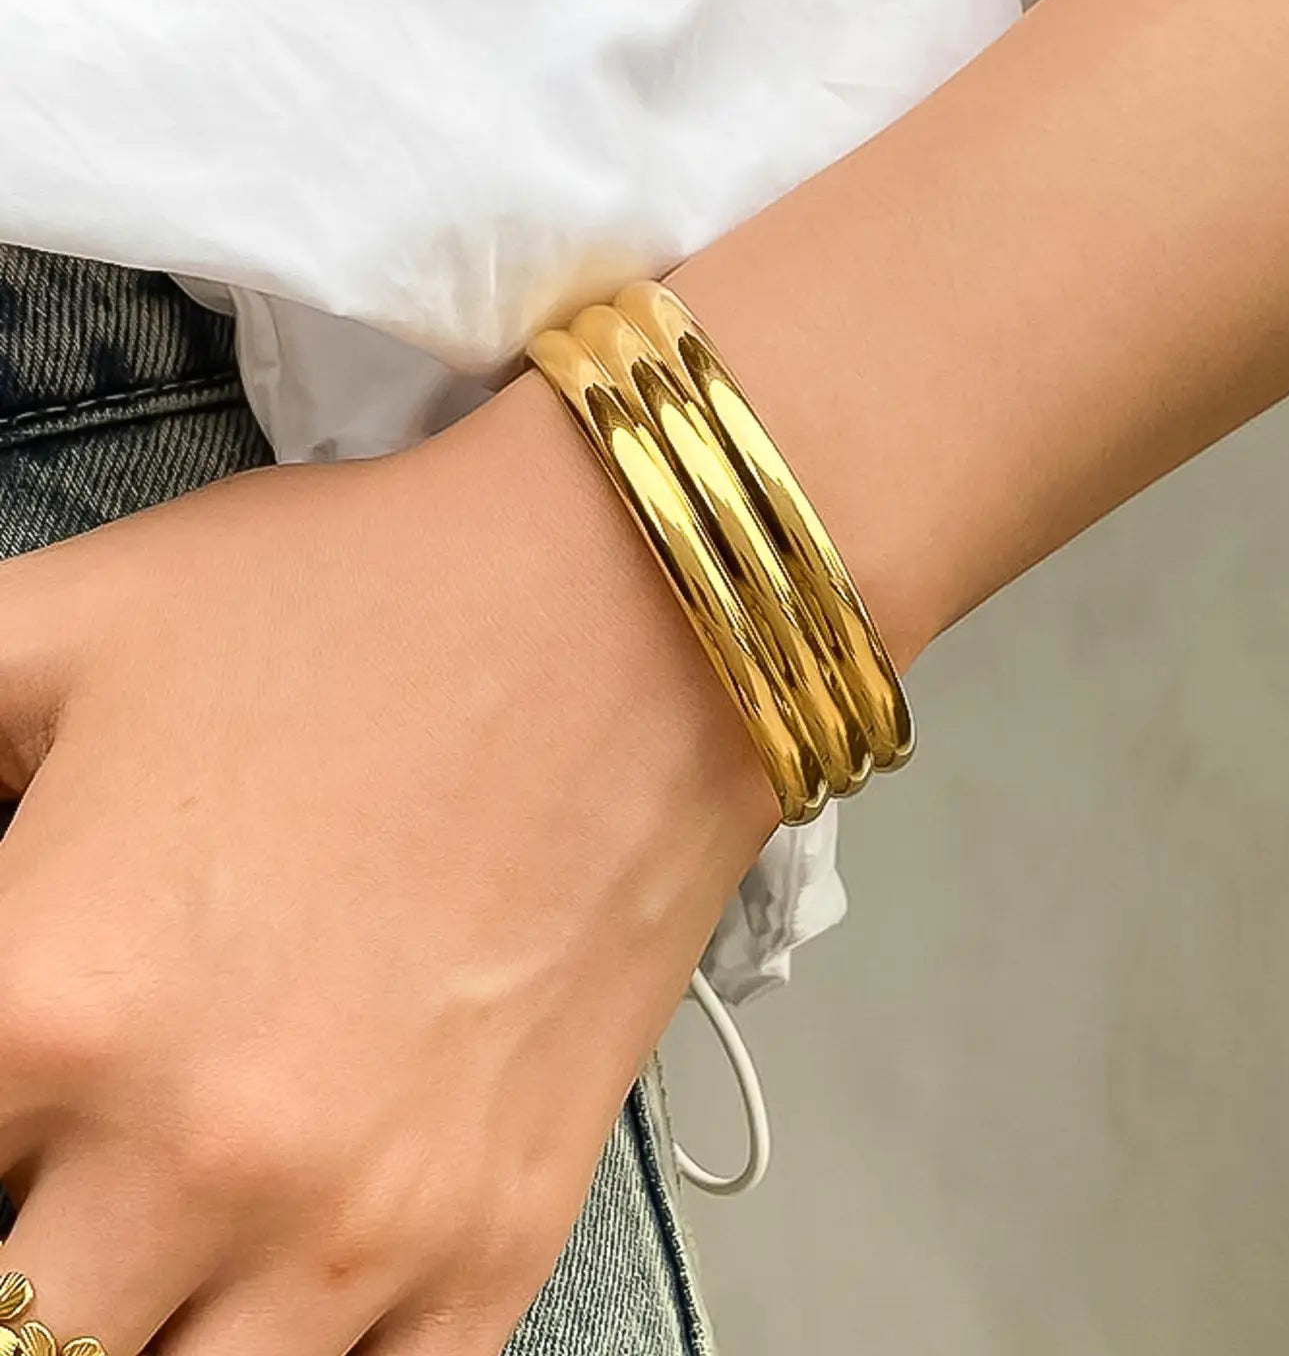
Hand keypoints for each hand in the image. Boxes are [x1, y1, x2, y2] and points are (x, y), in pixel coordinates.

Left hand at [0, 375, 774, 1354]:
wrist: (629, 616)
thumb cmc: (365, 605)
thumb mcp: (70, 623)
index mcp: (46, 997)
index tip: (13, 1088)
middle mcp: (194, 1154)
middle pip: (15, 1322)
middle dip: (23, 1244)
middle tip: (72, 1149)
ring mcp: (366, 1219)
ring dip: (145, 1309)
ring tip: (172, 1204)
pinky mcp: (501, 1232)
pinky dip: (304, 1350)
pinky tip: (291, 1269)